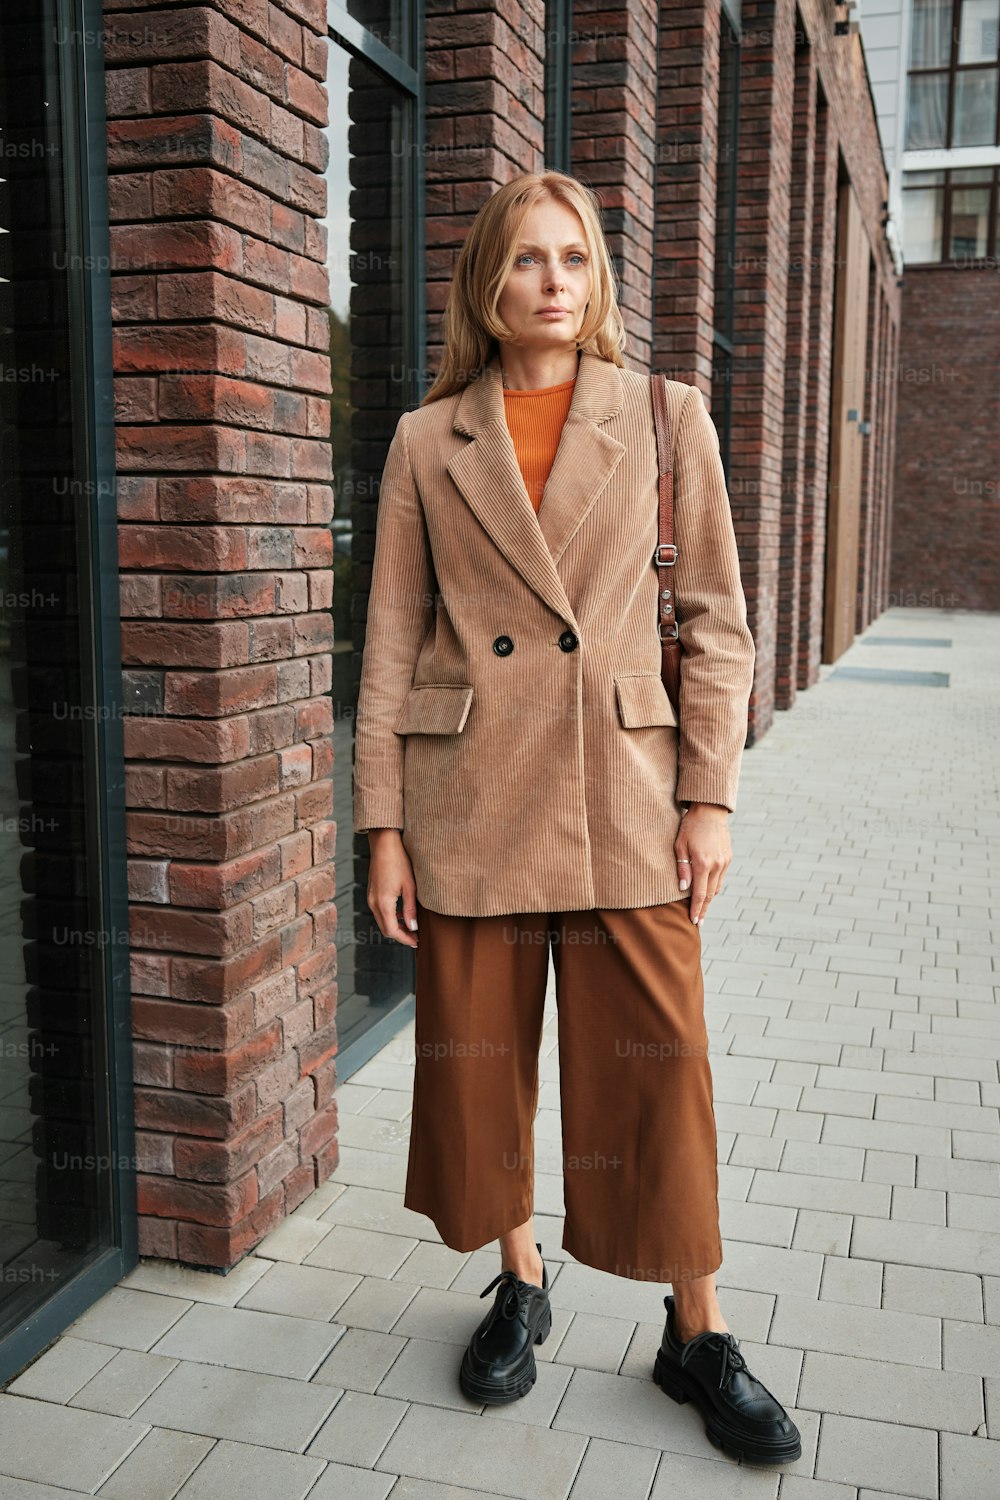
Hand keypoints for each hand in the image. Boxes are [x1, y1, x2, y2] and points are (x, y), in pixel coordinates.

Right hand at [367, 829, 418, 947]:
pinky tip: (402, 913)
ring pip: (382, 921)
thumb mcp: (410, 886)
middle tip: (416, 937)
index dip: (405, 939)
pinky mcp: (371, 893)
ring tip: (411, 926)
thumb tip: (413, 928)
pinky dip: (390, 917)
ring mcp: (370, 898)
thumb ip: (410, 909)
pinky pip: (379, 911)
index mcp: (383, 903)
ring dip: (395, 926)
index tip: (417, 941)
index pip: (392, 931)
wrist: (384, 845)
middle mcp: (373, 903)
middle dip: (400, 935)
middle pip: (385, 929)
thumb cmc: (399, 862)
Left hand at [674, 803, 730, 924]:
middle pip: (710, 895)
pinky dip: (714, 886)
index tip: (694, 921)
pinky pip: (721, 877)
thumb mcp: (680, 845)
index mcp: (703, 863)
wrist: (710, 810)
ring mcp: (725, 862)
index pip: (700, 894)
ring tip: (702, 909)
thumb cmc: (690, 826)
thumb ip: (682, 868)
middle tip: (699, 922)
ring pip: (717, 887)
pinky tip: (707, 890)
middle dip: (704, 909)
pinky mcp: (728, 857)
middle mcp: (717, 865)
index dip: (697, 910)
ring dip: (709, 899)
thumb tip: (683, 889)